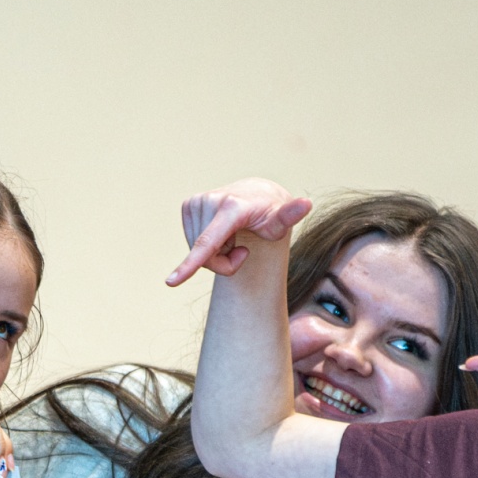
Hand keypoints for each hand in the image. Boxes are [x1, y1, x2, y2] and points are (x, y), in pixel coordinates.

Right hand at [167, 179, 312, 286]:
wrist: (256, 195)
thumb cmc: (270, 213)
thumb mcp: (281, 219)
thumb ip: (290, 215)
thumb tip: (306, 204)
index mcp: (232, 207)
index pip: (208, 242)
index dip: (191, 264)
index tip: (171, 282)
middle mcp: (211, 200)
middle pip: (206, 256)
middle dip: (223, 262)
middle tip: (242, 250)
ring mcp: (197, 202)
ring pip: (196, 251)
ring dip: (215, 254)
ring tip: (232, 238)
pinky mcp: (188, 205)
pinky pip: (191, 243)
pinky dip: (205, 246)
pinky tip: (220, 232)